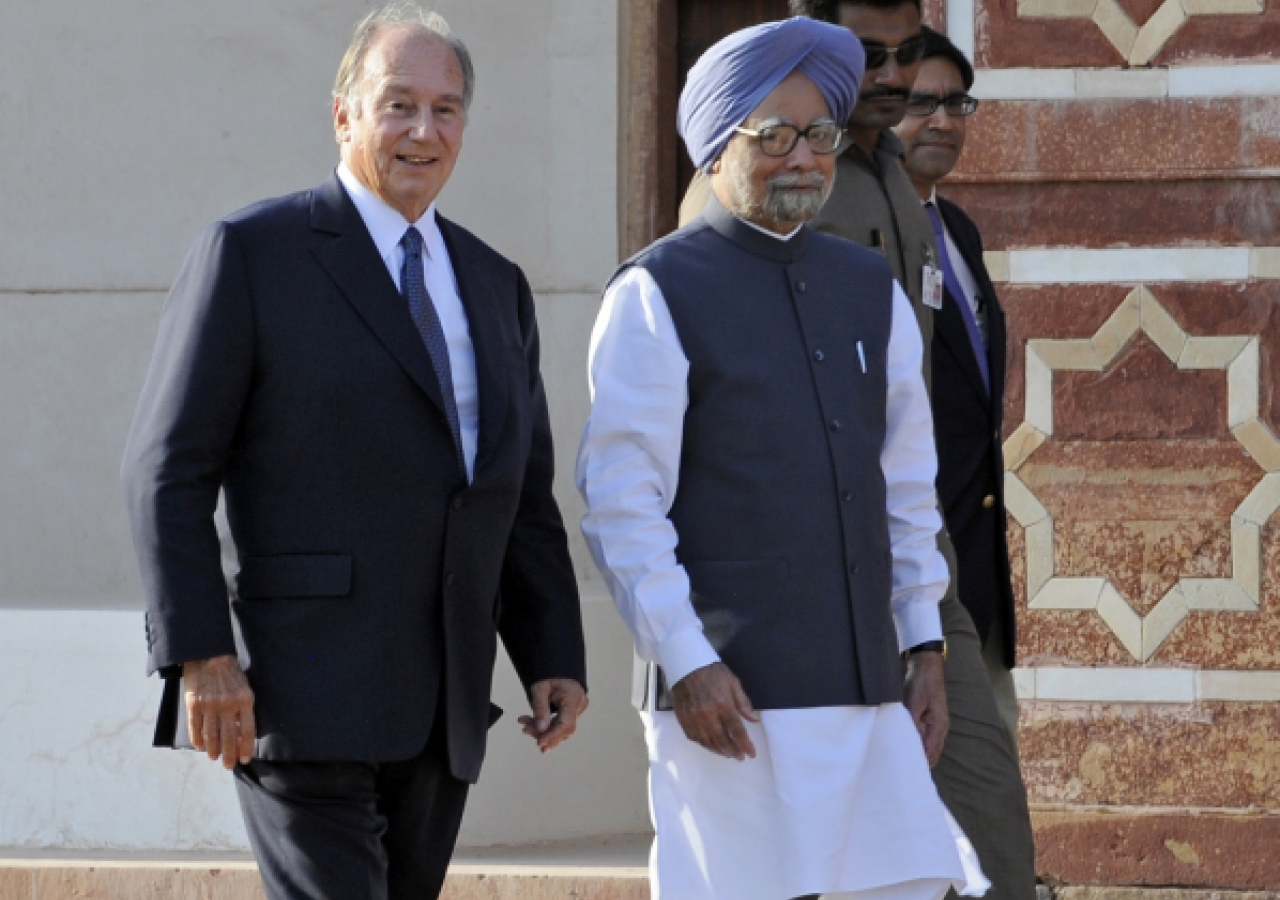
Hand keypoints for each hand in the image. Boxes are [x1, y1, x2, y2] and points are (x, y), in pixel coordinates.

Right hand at [183, 655, 255, 768]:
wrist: (209, 653)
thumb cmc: (230, 672)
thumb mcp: (244, 687)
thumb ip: (243, 709)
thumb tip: (241, 733)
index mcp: (245, 700)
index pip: (248, 731)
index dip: (246, 748)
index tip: (245, 759)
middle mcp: (228, 704)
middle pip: (229, 738)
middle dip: (229, 755)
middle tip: (228, 765)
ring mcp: (209, 705)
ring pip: (211, 736)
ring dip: (213, 750)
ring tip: (215, 758)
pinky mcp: (193, 704)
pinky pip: (196, 728)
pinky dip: (198, 740)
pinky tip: (201, 747)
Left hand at [519, 678, 587, 752]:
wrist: (556, 664)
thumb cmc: (548, 673)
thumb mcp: (540, 688)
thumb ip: (540, 709)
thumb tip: (540, 730)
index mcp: (573, 697)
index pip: (566, 724)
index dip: (552, 736)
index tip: (539, 743)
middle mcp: (579, 705)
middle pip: (563, 728)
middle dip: (544, 733)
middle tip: (525, 730)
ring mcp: (577, 708)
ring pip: (560, 728)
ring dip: (542, 730)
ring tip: (525, 726)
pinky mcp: (572, 711)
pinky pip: (560, 723)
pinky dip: (546, 725)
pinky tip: (531, 725)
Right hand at [671, 662, 758, 759]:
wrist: (686, 663)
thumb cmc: (712, 671)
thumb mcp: (733, 682)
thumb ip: (743, 703)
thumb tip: (754, 720)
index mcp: (723, 703)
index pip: (737, 730)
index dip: (745, 744)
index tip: (751, 753)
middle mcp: (707, 713)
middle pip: (722, 740)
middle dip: (733, 751)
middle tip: (740, 757)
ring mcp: (693, 717)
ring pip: (707, 741)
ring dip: (719, 751)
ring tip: (728, 754)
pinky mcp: (683, 717)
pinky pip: (693, 737)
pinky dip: (703, 744)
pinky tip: (710, 746)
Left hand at [903, 651, 948, 766]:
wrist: (926, 666)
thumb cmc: (922, 683)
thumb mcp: (914, 703)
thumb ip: (912, 723)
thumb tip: (909, 742)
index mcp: (939, 726)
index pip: (931, 753)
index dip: (920, 763)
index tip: (906, 771)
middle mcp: (940, 728)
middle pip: (932, 753)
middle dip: (919, 760)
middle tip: (901, 767)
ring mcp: (936, 723)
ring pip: (928, 746)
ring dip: (918, 751)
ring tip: (901, 758)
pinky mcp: (929, 718)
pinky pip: (925, 736)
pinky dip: (917, 742)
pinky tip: (905, 742)